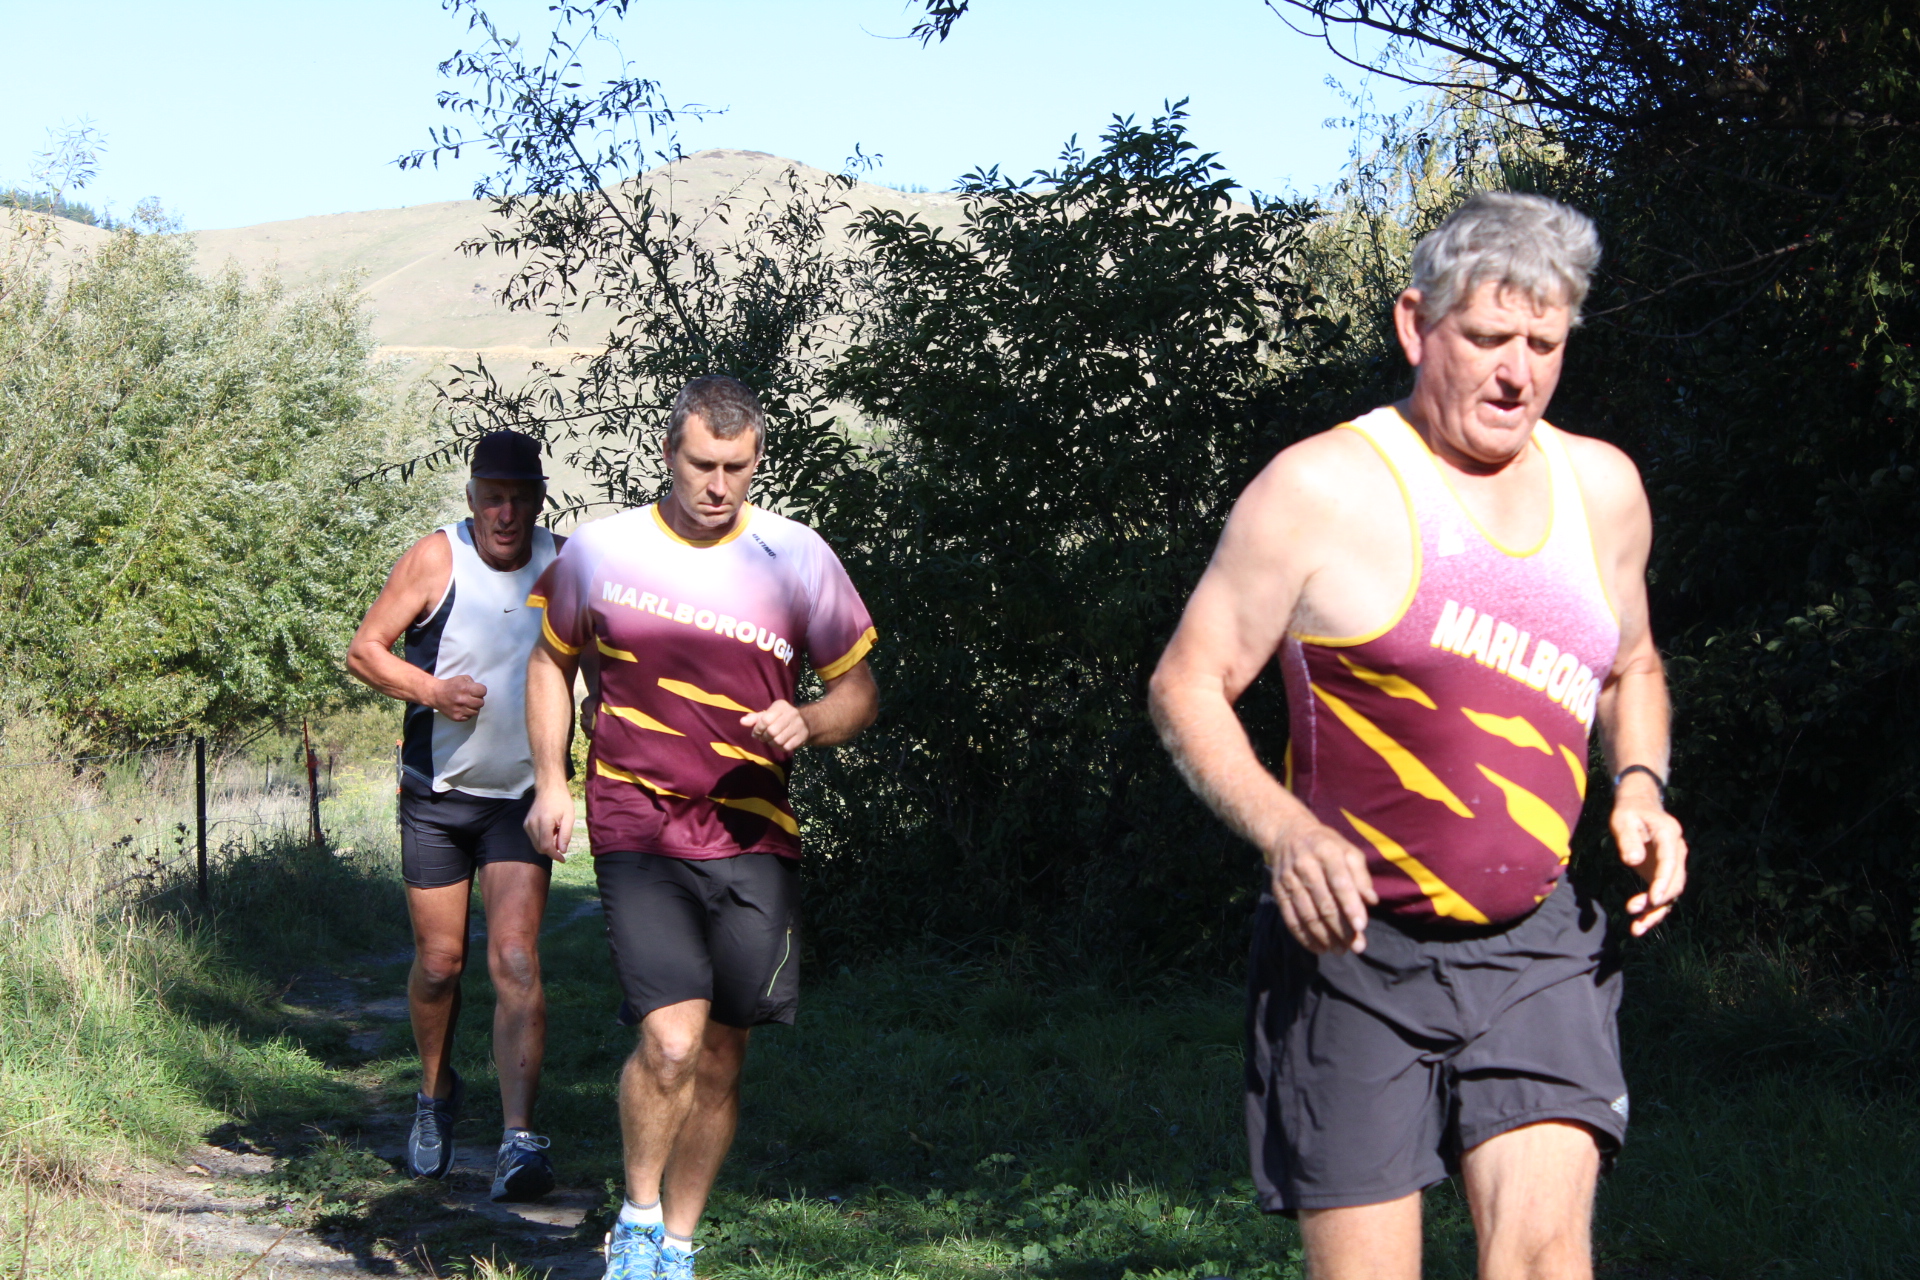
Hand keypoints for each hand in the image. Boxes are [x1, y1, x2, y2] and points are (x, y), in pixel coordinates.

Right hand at [430, 675, 486, 720]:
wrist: (435, 694)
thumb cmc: (451, 685)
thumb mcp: (462, 678)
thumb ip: (473, 683)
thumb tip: (480, 691)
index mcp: (465, 688)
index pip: (483, 691)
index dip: (481, 690)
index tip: (477, 691)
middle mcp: (462, 700)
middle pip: (481, 703)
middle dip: (478, 699)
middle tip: (472, 698)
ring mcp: (459, 710)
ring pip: (476, 711)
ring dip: (473, 707)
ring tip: (467, 703)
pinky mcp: (456, 717)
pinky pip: (469, 717)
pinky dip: (467, 713)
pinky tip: (463, 708)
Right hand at [523, 786, 573, 861]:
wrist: (549, 788)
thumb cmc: (561, 800)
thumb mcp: (569, 817)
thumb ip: (565, 835)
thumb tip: (562, 851)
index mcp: (544, 821)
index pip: (546, 846)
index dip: (554, 855)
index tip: (563, 859)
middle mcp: (532, 824)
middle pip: (540, 848)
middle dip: (552, 849)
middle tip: (561, 839)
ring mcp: (527, 824)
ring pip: (536, 845)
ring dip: (547, 844)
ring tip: (556, 832)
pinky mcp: (526, 824)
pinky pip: (534, 838)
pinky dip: (542, 839)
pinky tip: (550, 830)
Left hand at [740, 700, 808, 752]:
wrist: (807, 721)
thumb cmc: (781, 718)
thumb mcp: (768, 714)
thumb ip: (755, 718)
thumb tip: (742, 722)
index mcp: (781, 706)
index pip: (766, 719)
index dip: (758, 728)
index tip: (756, 732)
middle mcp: (792, 714)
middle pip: (772, 731)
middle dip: (764, 737)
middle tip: (763, 738)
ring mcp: (799, 725)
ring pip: (778, 740)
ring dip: (771, 743)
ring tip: (771, 741)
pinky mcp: (803, 736)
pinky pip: (787, 747)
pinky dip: (780, 748)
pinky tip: (780, 744)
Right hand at [1267, 818, 1378, 954]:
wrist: (1287, 833)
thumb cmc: (1326, 845)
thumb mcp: (1348, 850)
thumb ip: (1361, 875)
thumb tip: (1371, 901)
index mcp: (1327, 851)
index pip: (1340, 883)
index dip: (1351, 906)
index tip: (1361, 927)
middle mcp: (1305, 865)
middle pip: (1324, 904)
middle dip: (1341, 929)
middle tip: (1356, 947)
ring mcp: (1289, 879)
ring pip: (1307, 915)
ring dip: (1325, 937)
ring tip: (1340, 950)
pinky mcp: (1278, 891)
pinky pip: (1290, 918)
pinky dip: (1304, 937)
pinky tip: (1318, 948)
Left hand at [1613, 778, 1685, 935]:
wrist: (1639, 806)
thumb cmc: (1629, 811)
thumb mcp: (1622, 819)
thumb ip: (1628, 839)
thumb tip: (1633, 860)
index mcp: (1669, 835)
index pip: (1670, 862)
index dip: (1663, 882)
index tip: (1653, 900)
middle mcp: (1677, 851)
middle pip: (1675, 882)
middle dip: (1658, 902)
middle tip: (1634, 914)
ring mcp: (1672, 863)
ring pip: (1671, 893)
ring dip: (1656, 912)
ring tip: (1636, 929)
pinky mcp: (1663, 873)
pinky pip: (1662, 894)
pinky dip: (1652, 909)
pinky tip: (1638, 923)